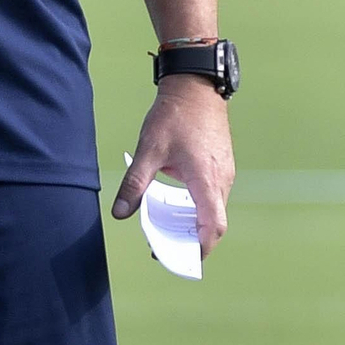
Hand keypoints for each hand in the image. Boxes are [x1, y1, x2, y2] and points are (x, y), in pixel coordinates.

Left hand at [112, 77, 233, 257]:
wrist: (195, 86)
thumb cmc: (174, 116)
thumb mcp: (148, 150)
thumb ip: (135, 184)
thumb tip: (120, 213)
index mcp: (207, 180)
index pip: (213, 226)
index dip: (200, 247)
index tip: (181, 258)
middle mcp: (221, 180)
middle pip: (213, 222)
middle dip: (191, 240)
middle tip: (165, 247)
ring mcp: (224, 172)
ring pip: (213, 209)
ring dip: (193, 223)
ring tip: (165, 229)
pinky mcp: (221, 165)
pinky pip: (212, 195)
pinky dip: (196, 206)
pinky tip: (173, 205)